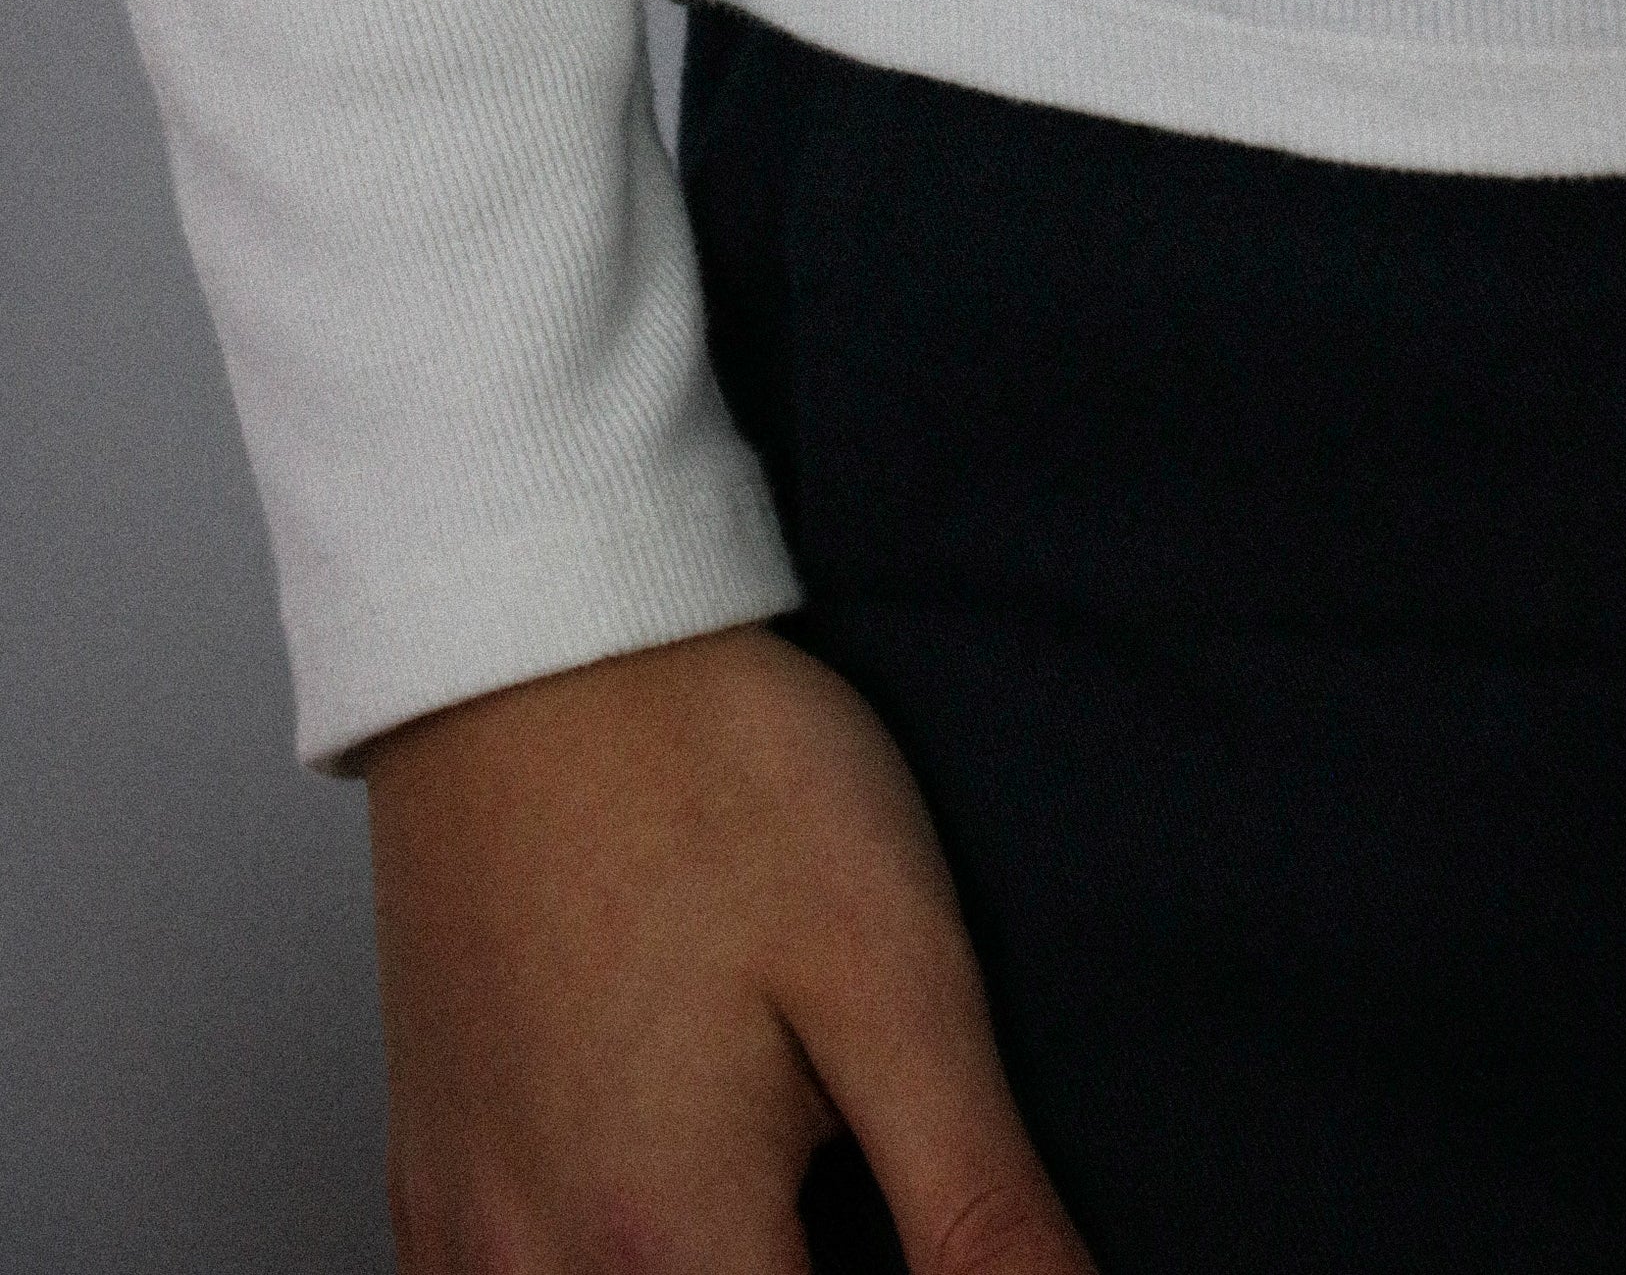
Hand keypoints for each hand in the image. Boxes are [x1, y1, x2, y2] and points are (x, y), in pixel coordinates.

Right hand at [359, 619, 1099, 1273]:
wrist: (530, 636)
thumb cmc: (703, 767)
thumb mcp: (894, 976)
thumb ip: (979, 1207)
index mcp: (669, 1244)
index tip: (930, 1215)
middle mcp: (541, 1268)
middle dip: (809, 1268)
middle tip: (853, 1165)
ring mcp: (465, 1226)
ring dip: (705, 1269)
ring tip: (788, 1191)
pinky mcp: (426, 1171)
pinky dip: (601, 1269)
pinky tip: (671, 1206)